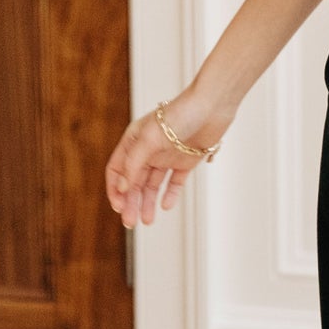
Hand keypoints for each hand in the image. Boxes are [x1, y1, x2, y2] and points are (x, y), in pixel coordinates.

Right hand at [105, 91, 233, 226]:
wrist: (213, 106)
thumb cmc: (181, 114)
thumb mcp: (150, 138)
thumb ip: (134, 163)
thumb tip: (122, 187)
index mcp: (134, 140)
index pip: (117, 169)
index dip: (115, 189)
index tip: (118, 207)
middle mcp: (148, 149)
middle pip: (134, 181)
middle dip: (130, 202)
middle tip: (130, 222)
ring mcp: (167, 156)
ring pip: (152, 184)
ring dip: (147, 202)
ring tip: (147, 221)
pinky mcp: (186, 160)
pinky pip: (174, 182)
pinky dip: (169, 194)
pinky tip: (166, 206)